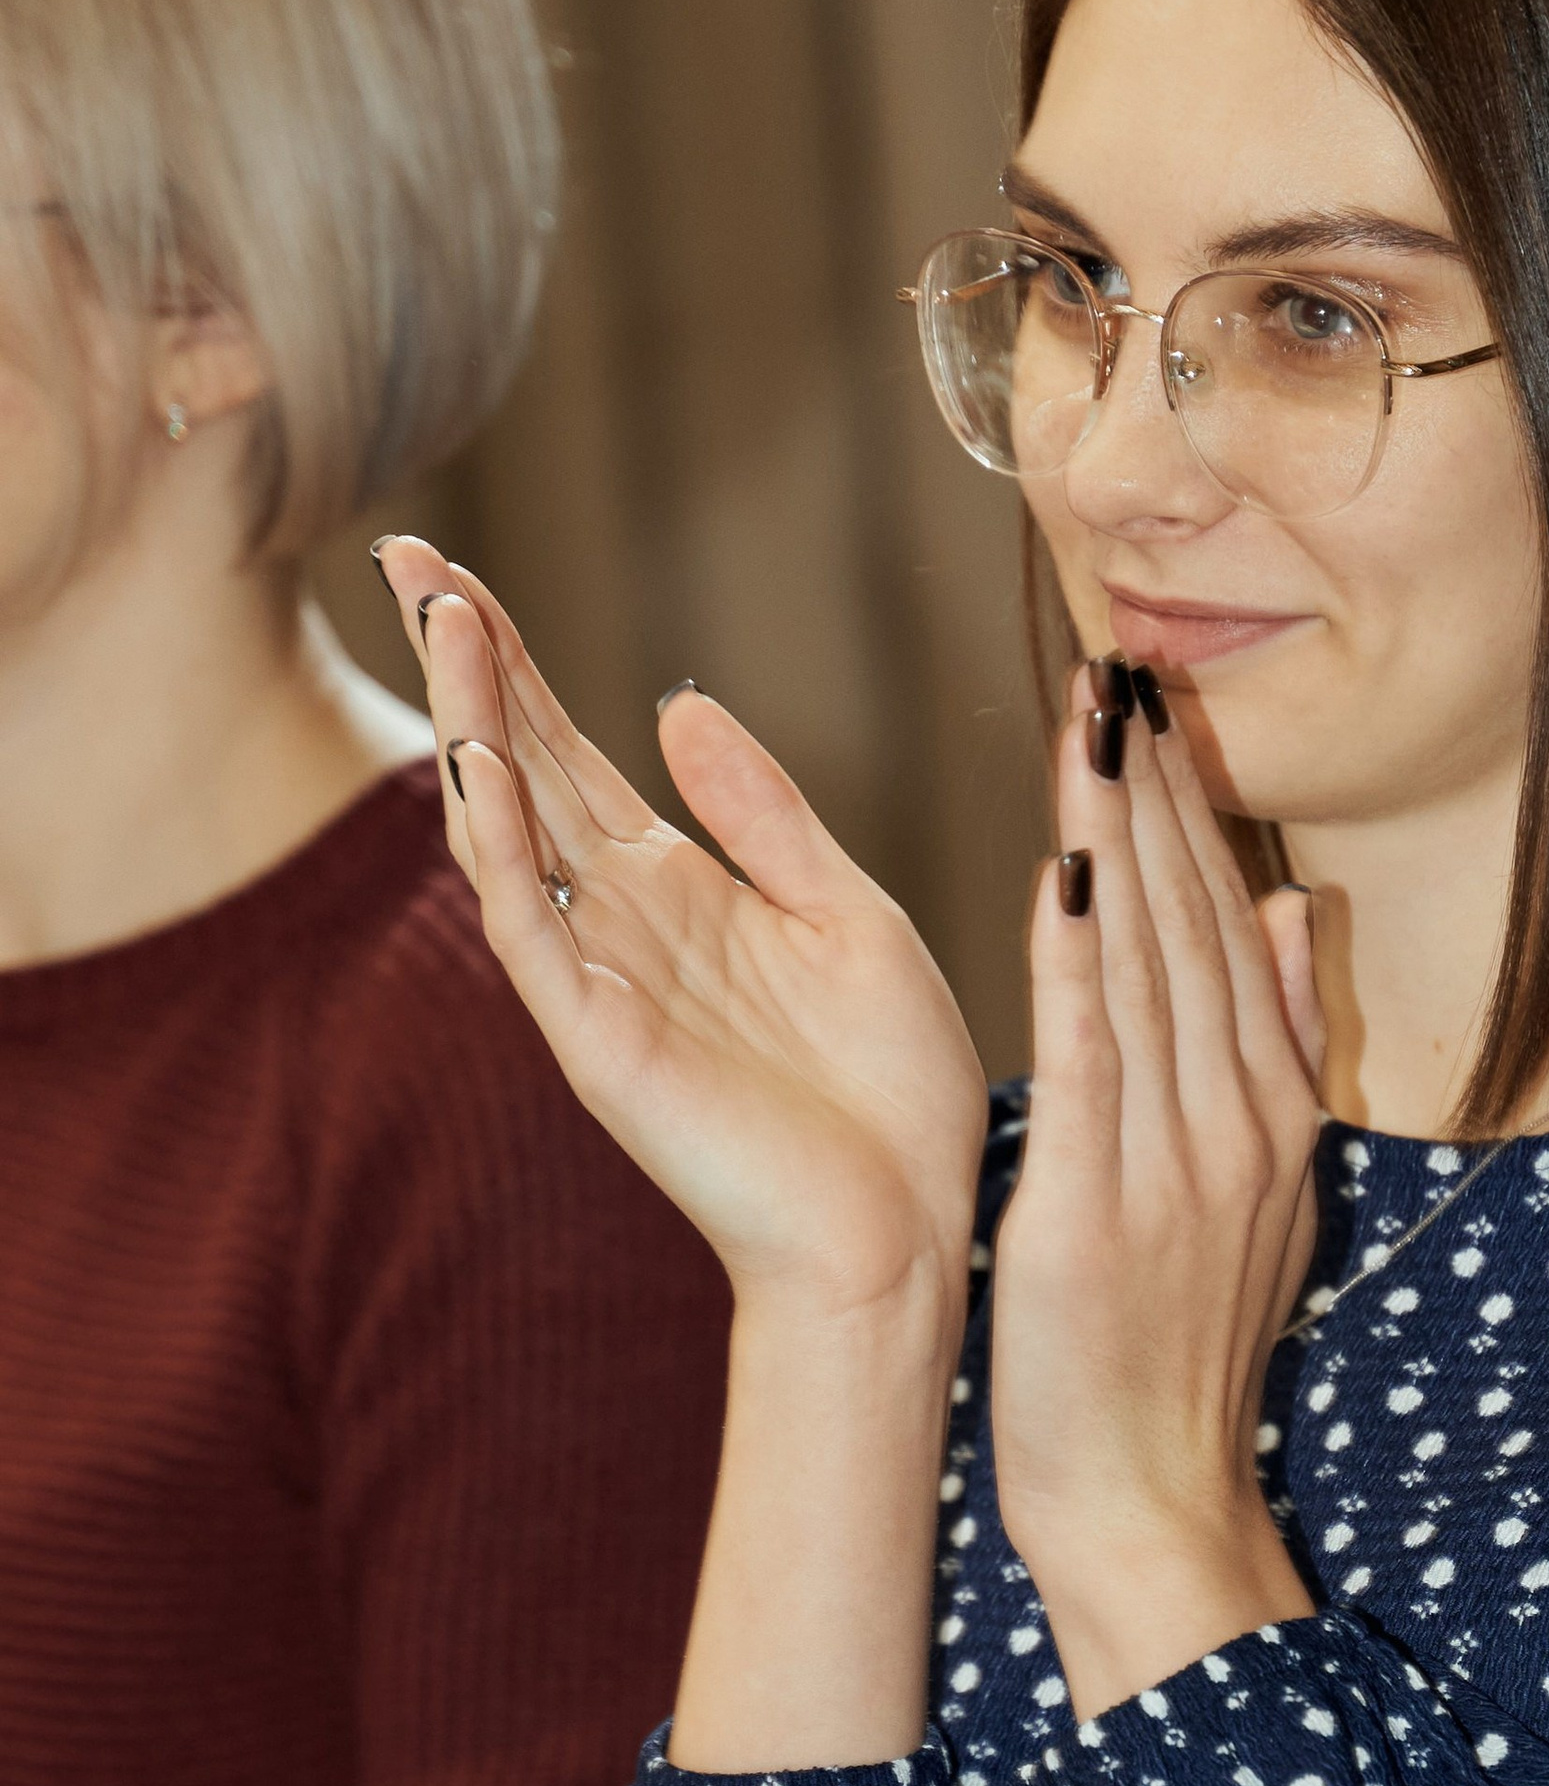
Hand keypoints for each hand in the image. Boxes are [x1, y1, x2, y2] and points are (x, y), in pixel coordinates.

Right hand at [378, 542, 986, 1321]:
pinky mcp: (599, 1045)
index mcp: (680, 888)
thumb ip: (765, 814)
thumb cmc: (887, 1096)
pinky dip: (503, 849)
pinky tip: (482, 768)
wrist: (906, 1235)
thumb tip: (677, 702)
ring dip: (474, 724)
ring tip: (448, 619)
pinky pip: (534, 932)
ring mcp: (599, 982)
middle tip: (404, 550)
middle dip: (465, 663)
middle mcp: (620, 923)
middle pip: (519, 766)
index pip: (571, 749)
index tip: (456, 567)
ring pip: (510, 831)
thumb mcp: (846, 915)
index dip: (516, 658)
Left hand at [993, 662, 1326, 1714]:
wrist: (1154, 1501)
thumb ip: (1284, 1049)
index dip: (1190, 813)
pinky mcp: (1093, 1199)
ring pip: (1143, 961)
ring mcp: (1172, 1158)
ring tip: (1092, 717)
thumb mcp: (1260, 1196)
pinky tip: (1056, 865)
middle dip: (1153, 787)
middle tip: (1120, 662)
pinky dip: (1074, 951)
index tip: (1154, 709)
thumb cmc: (1177, 1359)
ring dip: (1114, 831)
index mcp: (1267, 1115)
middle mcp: (1234, 1120)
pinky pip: (1087, 1049)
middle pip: (1192, 921)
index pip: (1230, 931)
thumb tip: (1295, 911)